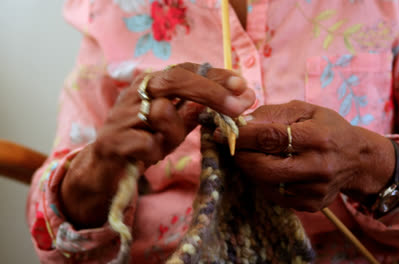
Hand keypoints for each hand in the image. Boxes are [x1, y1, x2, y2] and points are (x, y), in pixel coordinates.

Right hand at [60, 63, 254, 227]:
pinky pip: (148, 143)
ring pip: (163, 112)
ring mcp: (122, 114)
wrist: (105, 169)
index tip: (243, 85)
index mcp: (153, 84)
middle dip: (209, 92)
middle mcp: (137, 92)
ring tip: (162, 143)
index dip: (215, 76)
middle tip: (238, 107)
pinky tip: (147, 156)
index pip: (186, 70)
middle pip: (175, 79)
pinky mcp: (113, 139)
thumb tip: (236, 98)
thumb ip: (197, 110)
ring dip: (173, 134)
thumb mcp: (175, 125)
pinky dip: (155, 152)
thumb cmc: (144, 141)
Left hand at [225, 100, 394, 211]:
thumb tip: (241, 122)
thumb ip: (273, 113)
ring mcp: (315, 190)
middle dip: (241, 156)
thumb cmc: (328, 129)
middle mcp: (318, 167)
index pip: (270, 138)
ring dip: (251, 169)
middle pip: (264, 167)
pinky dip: (264, 182)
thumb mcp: (306, 110)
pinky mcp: (311, 205)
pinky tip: (269, 169)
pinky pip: (275, 195)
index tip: (223, 132)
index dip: (242, 136)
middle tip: (233, 146)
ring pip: (266, 184)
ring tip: (251, 155)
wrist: (358, 160)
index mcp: (317, 137)